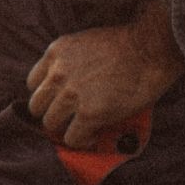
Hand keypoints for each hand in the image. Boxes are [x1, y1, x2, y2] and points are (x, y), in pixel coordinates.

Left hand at [26, 0, 184, 148]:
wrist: (150, 49)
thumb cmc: (127, 45)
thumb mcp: (85, 43)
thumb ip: (70, 62)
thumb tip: (69, 85)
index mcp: (56, 52)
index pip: (33, 83)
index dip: (47, 95)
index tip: (58, 102)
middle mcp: (58, 73)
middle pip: (37, 106)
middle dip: (53, 113)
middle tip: (69, 119)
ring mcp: (71, 94)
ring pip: (51, 124)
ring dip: (66, 128)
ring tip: (83, 129)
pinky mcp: (89, 114)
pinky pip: (72, 138)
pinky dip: (82, 141)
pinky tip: (94, 136)